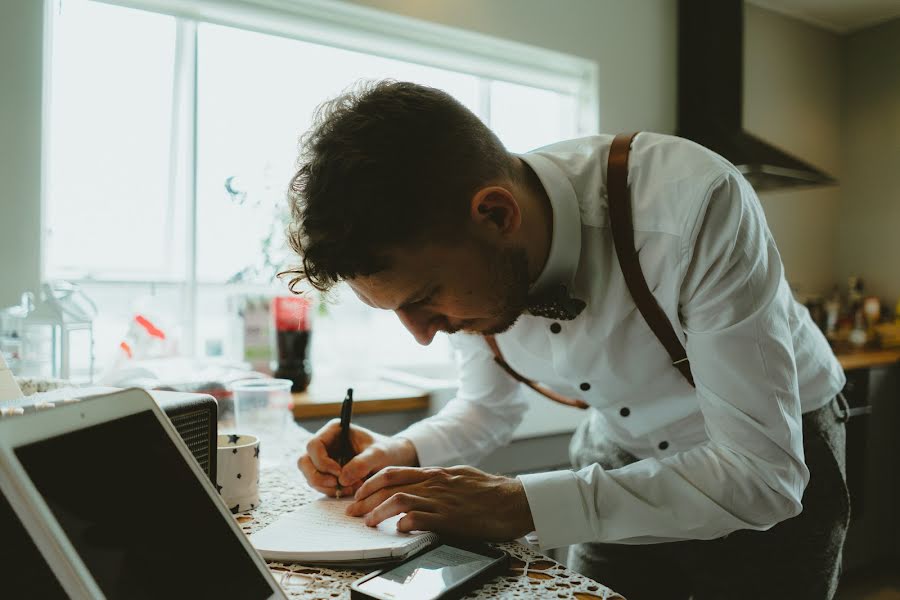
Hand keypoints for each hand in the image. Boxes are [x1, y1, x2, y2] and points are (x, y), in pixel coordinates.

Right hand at [297, 420, 418, 496]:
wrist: (394, 461)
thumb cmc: (387, 451)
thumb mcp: (379, 454)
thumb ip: (362, 463)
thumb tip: (341, 478)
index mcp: (334, 430)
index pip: (314, 445)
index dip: (322, 462)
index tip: (339, 474)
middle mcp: (326, 443)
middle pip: (305, 462)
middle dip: (319, 477)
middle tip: (338, 486)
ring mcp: (324, 459)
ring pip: (310, 475)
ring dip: (326, 486)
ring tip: (350, 489)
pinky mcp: (327, 473)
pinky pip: (319, 485)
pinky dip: (331, 491)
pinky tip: (349, 490)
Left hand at [346, 465, 534, 540]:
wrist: (514, 500)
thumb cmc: (490, 491)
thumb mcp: (460, 477)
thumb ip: (438, 482)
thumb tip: (420, 488)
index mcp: (435, 473)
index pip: (393, 472)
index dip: (370, 482)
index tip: (358, 494)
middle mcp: (435, 483)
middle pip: (390, 485)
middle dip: (366, 499)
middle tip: (352, 511)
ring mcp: (442, 500)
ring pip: (400, 499)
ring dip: (378, 511)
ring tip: (367, 522)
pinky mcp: (452, 518)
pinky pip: (423, 518)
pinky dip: (406, 523)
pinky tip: (398, 529)